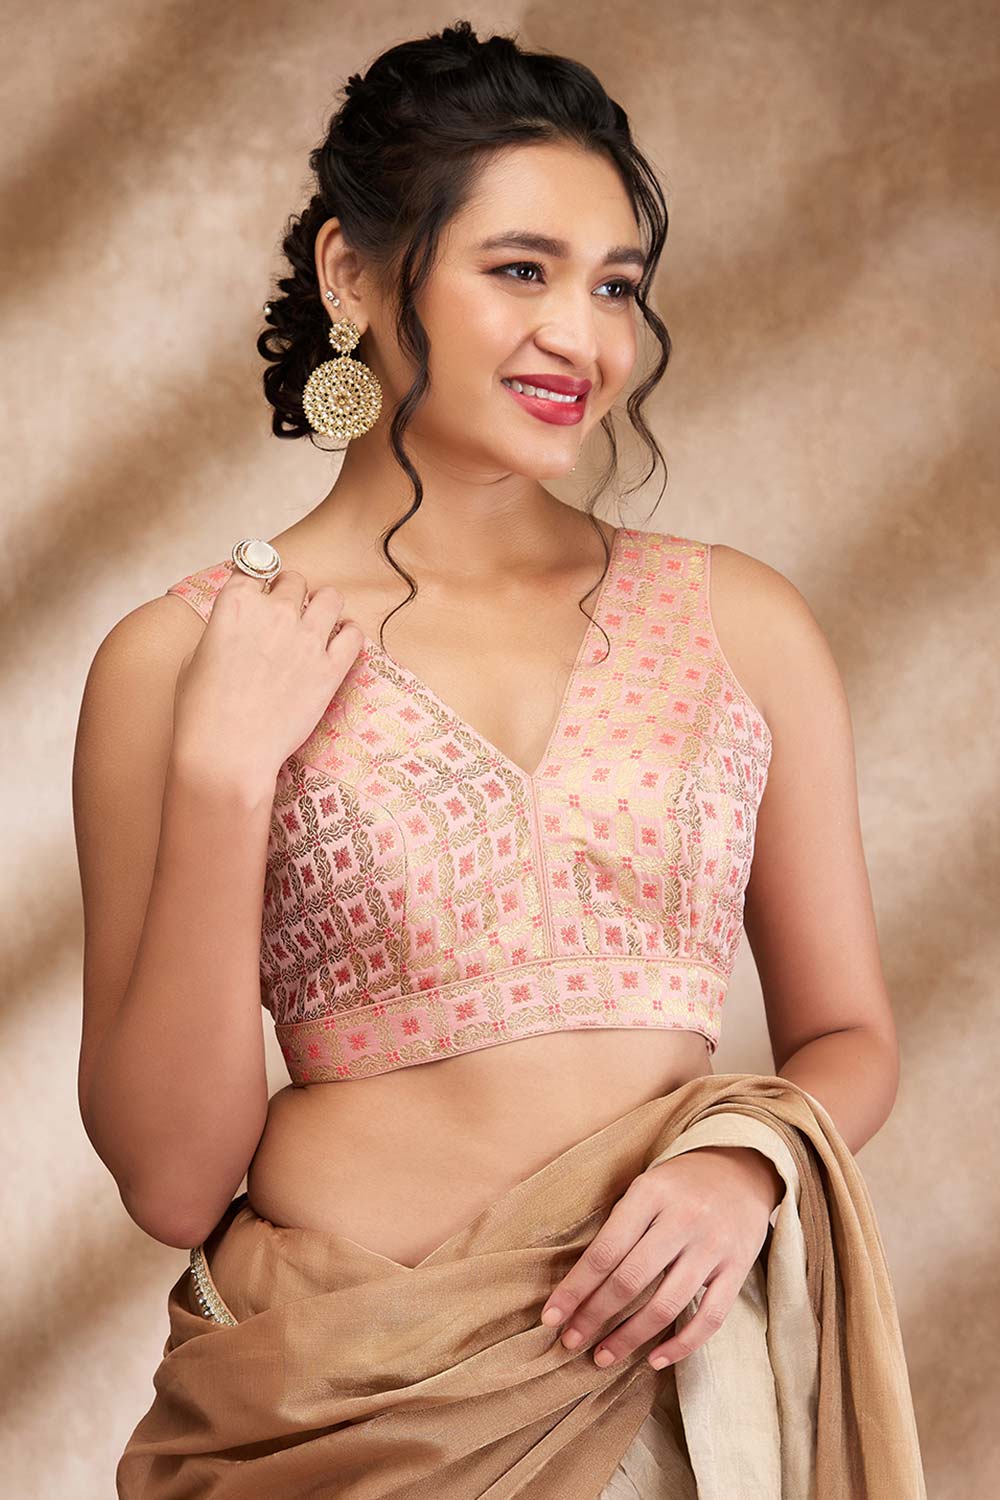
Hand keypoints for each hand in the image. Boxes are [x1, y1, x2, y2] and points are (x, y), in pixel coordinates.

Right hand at [171, 565, 365, 786]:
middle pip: (294, 580)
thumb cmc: (201, 712)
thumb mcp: (194, 657)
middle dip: (290, 595)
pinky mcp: (330, 668)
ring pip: (330, 597)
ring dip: (323, 606)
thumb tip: (238, 627)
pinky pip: (354, 634)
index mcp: (234, 603)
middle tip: (286, 618)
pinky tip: (340, 641)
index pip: (254, 566)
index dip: (258, 582)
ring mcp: (306, 639)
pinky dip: (349, 633)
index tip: (259, 594)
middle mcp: (274, 612)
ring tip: (317, 624)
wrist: (226, 752)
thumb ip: (222, 629)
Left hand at [538, 1145, 782, 1371]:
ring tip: (603, 1356)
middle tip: (570, 1342)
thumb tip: (577, 1283)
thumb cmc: (679, 1184)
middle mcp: (682, 1219)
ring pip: (666, 1305)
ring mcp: (713, 1246)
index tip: (550, 1318)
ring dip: (629, 1338)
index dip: (575, 1289)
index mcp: (650, 1194)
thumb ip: (619, 1226)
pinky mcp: (738, 1268)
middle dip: (594, 1316)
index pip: (604, 1251)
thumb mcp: (645, 1187)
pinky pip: (709, 1318)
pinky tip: (655, 1360)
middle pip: (630, 1280)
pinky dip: (681, 1345)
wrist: (741, 1168)